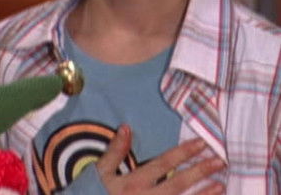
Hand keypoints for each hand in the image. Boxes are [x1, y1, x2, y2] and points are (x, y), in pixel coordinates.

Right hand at [96, 124, 225, 194]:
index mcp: (134, 183)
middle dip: (200, 172)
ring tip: (221, 185)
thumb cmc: (92, 194)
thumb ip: (114, 151)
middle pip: (179, 184)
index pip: (163, 164)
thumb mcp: (99, 173)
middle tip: (220, 161)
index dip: (183, 153)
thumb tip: (126, 127)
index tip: (202, 144)